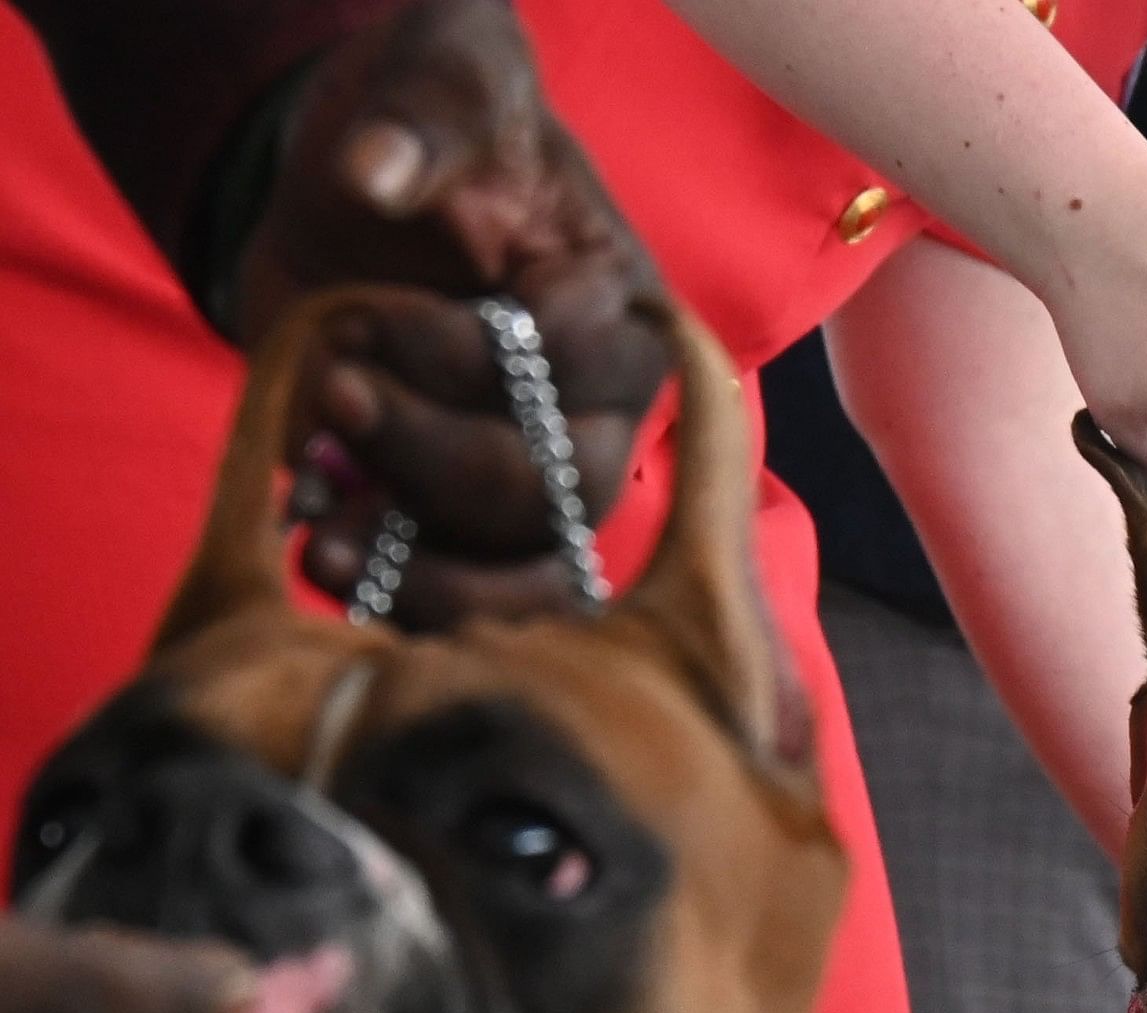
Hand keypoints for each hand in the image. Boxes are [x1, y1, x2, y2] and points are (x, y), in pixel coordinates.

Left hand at [237, 0, 671, 629]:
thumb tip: (376, 171)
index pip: (580, 355)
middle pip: (559, 480)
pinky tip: (324, 559)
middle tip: (337, 393)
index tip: (372, 312)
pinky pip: (475, 598)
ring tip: (322, 538)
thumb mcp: (442, 76)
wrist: (366, 187)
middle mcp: (605, 405)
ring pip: (524, 560)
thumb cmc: (432, 124)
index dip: (475, 355)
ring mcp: (543, 473)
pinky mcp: (475, 517)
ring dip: (424, 566)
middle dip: (436, 451)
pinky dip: (401, 596)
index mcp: (622, 300)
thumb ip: (426, 114)